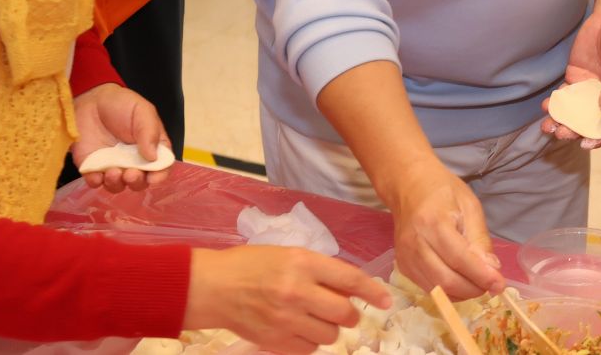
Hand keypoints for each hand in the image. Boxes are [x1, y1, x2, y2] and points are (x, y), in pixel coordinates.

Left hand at [72, 83, 170, 192]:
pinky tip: (96, 174)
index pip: (160, 166)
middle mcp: (133, 161)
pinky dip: (96, 182)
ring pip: (117, 186)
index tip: (153, 178)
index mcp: (150, 147)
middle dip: (136, 182)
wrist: (91, 100)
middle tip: (130, 174)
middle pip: (139, 181)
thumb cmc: (121, 104)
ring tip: (112, 172)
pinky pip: (95, 182)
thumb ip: (149, 132)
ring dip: (116, 184)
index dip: (159, 175)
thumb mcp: (142, 111)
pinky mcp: (92, 167)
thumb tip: (153, 157)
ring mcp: (112, 165)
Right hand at [185, 245, 391, 352]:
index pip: (349, 279)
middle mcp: (297, 291)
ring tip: (314, 318)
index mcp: (302, 263)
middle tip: (343, 311)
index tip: (386, 300)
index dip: (372, 291)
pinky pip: (309, 349)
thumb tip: (350, 291)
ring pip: (330, 335)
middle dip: (350, 314)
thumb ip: (320, 271)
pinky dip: (310, 342)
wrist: (213, 287)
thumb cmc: (252, 265)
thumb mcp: (289, 255)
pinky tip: (298, 329)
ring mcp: (285, 319)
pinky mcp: (275, 341)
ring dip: (329, 329)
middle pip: (344, 313)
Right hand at [383, 157, 504, 299]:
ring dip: (462, 293)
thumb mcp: (470, 206)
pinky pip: (429, 288)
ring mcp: (406, 257)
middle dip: (473, 289)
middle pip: (446, 280)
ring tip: (478, 282)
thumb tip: (491, 270)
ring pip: (437, 289)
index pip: (460, 259)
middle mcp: (415, 244)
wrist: (409, 186)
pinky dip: (449, 291)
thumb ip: (479, 239)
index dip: (481, 276)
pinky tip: (461, 281)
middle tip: (491, 285)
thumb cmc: (442, 191)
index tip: (500, 285)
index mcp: (433, 223)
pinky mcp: (403, 267)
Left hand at [542, 3, 600, 148]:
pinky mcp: (576, 76)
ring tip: (548, 125)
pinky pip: (565, 94)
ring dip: (562, 120)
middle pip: (590, 121)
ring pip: (575, 111)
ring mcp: (591, 87)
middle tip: (560, 132)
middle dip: (575, 130)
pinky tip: (547, 105)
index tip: (585, 144)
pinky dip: (556, 103)